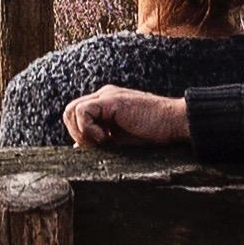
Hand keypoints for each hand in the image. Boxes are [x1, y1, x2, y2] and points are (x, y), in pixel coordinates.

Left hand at [63, 86, 190, 150]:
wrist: (174, 122)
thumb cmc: (153, 132)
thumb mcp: (120, 138)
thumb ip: (100, 139)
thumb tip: (78, 148)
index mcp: (105, 104)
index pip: (76, 115)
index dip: (79, 134)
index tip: (96, 148)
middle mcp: (103, 96)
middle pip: (69, 112)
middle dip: (77, 133)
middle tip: (97, 145)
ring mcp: (107, 96)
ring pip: (72, 110)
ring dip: (81, 131)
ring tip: (101, 141)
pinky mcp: (112, 100)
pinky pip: (83, 111)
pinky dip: (88, 128)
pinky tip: (105, 138)